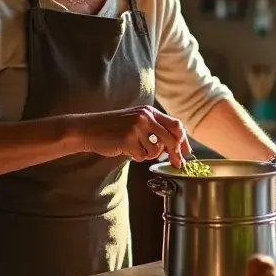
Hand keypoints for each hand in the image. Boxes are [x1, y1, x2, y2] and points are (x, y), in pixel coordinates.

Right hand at [74, 107, 190, 165]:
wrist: (89, 129)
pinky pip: (142, 156)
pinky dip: (136, 157)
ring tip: (135, 149)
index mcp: (149, 111)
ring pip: (156, 151)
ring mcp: (137, 128)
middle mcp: (145, 117)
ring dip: (148, 155)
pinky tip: (126, 150)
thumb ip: (154, 128)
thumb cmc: (113, 127)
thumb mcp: (136, 120)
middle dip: (176, 154)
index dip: (184, 140)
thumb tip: (174, 145)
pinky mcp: (129, 140)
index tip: (186, 152)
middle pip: (172, 139)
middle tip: (176, 163)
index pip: (176, 125)